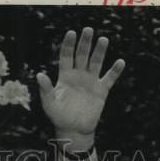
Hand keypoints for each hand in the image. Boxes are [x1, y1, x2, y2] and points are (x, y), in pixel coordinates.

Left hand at [37, 28, 125, 150]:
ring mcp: (91, 81)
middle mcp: (79, 75)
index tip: (71, 33)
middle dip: (85, 43)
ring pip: (96, 62)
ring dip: (99, 51)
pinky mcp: (101, 90)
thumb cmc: (59, 116)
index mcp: (65, 76)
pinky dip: (115, 71)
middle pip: (82, 55)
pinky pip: (109, 78)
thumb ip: (46, 89)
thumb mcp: (49, 103)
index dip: (68, 45)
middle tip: (88, 30)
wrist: (73, 130)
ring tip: (103, 40)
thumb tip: (39, 75)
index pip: (66, 56)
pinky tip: (120, 62)